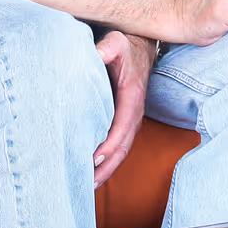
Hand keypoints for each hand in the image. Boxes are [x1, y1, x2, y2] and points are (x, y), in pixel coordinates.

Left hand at [93, 31, 155, 186]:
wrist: (140, 45)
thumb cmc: (125, 45)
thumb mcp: (116, 42)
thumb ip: (106, 48)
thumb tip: (95, 54)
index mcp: (132, 97)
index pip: (122, 129)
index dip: (108, 146)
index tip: (93, 160)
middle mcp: (135, 112)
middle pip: (123, 147)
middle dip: (107, 167)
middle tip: (87, 183)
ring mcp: (132, 118)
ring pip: (122, 150)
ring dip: (108, 168)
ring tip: (88, 185)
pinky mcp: (126, 120)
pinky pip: (119, 144)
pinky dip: (109, 160)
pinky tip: (94, 170)